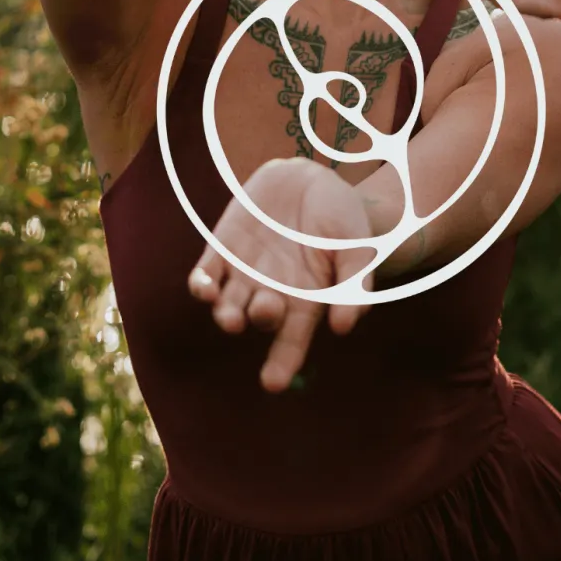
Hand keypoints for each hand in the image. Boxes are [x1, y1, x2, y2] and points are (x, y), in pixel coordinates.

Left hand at [188, 157, 374, 392]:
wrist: (312, 176)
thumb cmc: (342, 219)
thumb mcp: (358, 249)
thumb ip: (354, 286)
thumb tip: (343, 328)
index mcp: (305, 301)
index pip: (290, 342)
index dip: (281, 365)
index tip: (272, 383)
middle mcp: (272, 293)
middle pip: (259, 319)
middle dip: (261, 318)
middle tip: (268, 307)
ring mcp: (244, 273)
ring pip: (228, 306)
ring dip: (226, 315)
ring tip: (232, 318)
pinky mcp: (223, 249)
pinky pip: (206, 275)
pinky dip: (202, 285)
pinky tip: (206, 288)